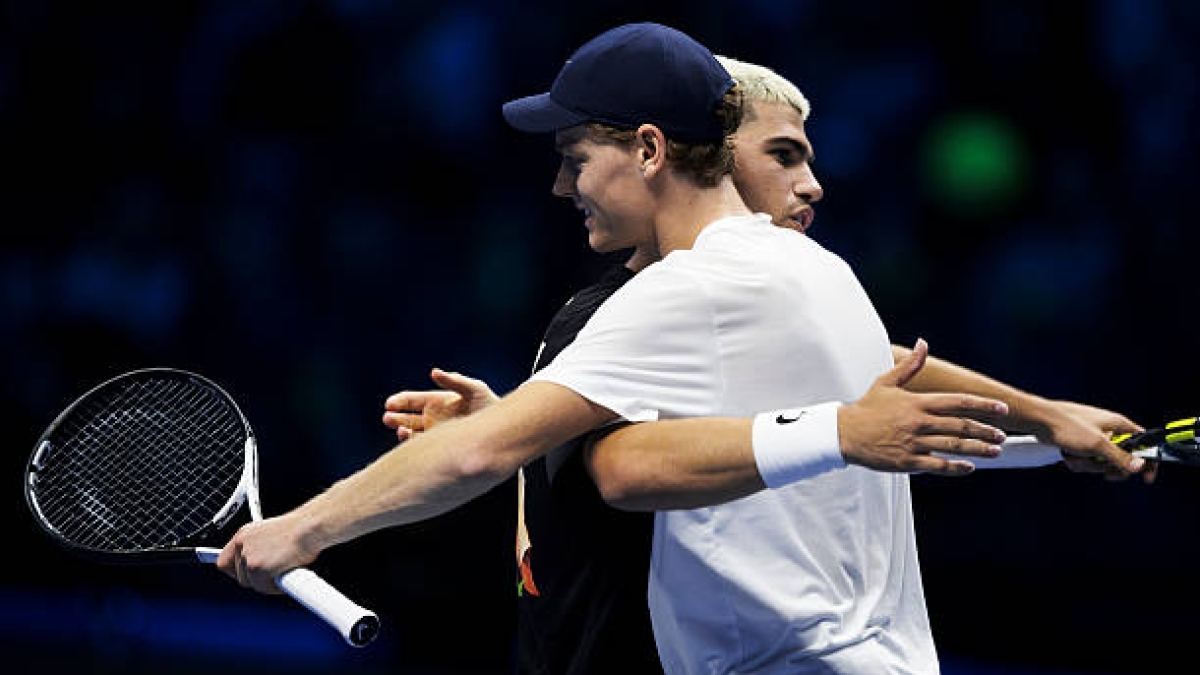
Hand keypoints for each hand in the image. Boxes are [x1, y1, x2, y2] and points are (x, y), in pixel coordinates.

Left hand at [216, 513, 319, 595]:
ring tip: (282, 574)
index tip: (244, 574)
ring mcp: (249, 557)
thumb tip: (262, 563)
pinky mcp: (258, 568)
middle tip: (272, 575)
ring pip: (250, 583)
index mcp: (244, 534)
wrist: (309, 527)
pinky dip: (275, 587)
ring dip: (266, 583)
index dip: (235, 571)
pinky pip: (263, 587)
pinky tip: (285, 576)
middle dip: (255, 579)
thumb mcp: (271, 534)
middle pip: (238, 575)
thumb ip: (259, 548)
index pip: (224, 560)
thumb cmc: (300, 529)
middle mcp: (242, 544)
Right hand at [382, 368, 499, 440]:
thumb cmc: (488, 404)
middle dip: (395, 417)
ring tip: (400, 430)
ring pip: (411, 433)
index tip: (390, 404)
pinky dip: (414, 445)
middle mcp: (431, 418)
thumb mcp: (474, 389)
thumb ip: (455, 381)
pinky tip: (411, 440)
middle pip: (406, 417)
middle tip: (388, 417)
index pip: (411, 400)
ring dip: (403, 431)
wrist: (501, 428)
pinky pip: (422, 447)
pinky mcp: (440, 447)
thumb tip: (434, 371)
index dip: (399, 401)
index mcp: (435, 401)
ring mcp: (434, 434)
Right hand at [838, 339, 1009, 475]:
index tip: (1002, 409)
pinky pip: (938, 465)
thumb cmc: (866, 408)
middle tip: (1001, 435)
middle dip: (985, 431)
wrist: (844, 433)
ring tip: (995, 451)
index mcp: (917, 402)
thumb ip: (910, 365)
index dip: (983, 405)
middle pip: (961, 427)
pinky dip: (956, 467)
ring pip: (953, 447)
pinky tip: (969, 467)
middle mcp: (919, 423)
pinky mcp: (908, 461)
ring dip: (978, 449)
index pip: (958, 402)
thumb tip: (923, 343)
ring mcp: (914, 443)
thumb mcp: (886, 382)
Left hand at [1034, 400, 1151, 481]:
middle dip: (1108, 467)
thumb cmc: (1067, 425)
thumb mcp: (1097, 444)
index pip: (1145, 443)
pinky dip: (1078, 461)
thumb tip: (1139, 466)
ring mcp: (1094, 437)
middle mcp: (1109, 430)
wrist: (1038, 420)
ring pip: (1101, 461)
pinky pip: (1087, 459)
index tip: (1146, 477)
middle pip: (1122, 458)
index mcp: (1119, 425)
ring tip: (1075, 457)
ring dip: (1088, 465)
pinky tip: (1068, 456)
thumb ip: (1119, 457)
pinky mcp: (1081, 443)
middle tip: (1099, 467)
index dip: (1148, 461)